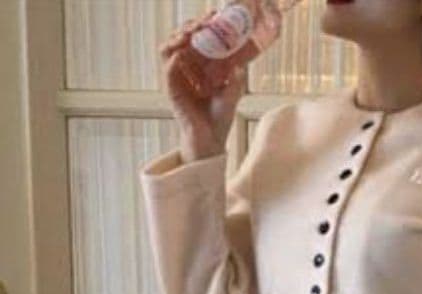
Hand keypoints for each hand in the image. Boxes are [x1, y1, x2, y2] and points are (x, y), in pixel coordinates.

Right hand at [158, 10, 247, 160]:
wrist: (213, 138)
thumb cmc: (220, 116)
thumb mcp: (233, 91)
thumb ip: (235, 75)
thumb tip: (242, 61)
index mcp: (199, 65)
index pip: (196, 37)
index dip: (202, 25)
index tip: (214, 16)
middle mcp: (186, 68)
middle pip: (181, 38)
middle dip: (191, 26)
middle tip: (204, 21)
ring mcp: (177, 78)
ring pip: (169, 48)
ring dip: (178, 37)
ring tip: (191, 32)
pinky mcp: (172, 90)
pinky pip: (168, 69)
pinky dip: (174, 58)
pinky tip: (182, 52)